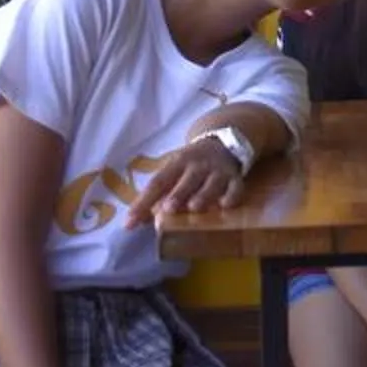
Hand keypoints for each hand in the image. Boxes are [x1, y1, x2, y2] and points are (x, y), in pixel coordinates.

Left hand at [122, 132, 247, 228]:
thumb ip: (154, 197)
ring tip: (195, 208)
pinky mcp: (235, 178)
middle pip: (186, 180)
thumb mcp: (171, 173)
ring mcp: (217, 171)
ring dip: (203, 195)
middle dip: (177, 194)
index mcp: (176, 164)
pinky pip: (235, 187)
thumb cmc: (190, 167)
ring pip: (211, 183)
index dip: (143, 202)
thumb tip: (132, 223)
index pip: (157, 182)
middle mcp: (197, 166)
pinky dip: (231, 196)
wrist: (222, 144)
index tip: (130, 222)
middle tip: (167, 208)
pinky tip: (225, 205)